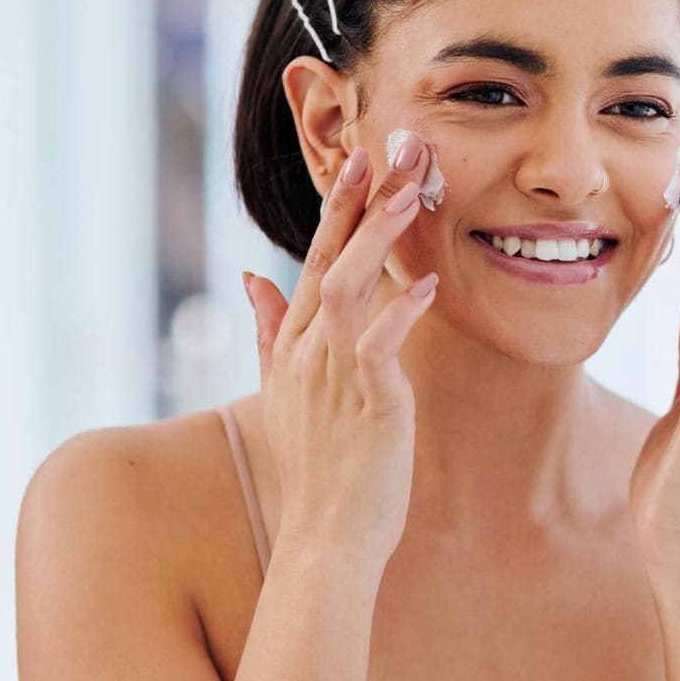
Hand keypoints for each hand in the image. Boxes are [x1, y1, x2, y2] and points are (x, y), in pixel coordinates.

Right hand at [243, 136, 438, 570]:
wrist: (326, 532)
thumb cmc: (318, 463)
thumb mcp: (282, 388)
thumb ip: (269, 327)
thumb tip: (251, 274)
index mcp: (295, 343)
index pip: (315, 260)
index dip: (336, 208)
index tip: (356, 158)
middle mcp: (309, 349)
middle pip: (330, 260)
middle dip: (357, 201)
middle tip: (388, 147)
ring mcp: (333, 373)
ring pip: (348, 288)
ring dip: (377, 238)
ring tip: (409, 193)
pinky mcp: (364, 401)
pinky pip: (379, 344)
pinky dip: (401, 311)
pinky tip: (427, 283)